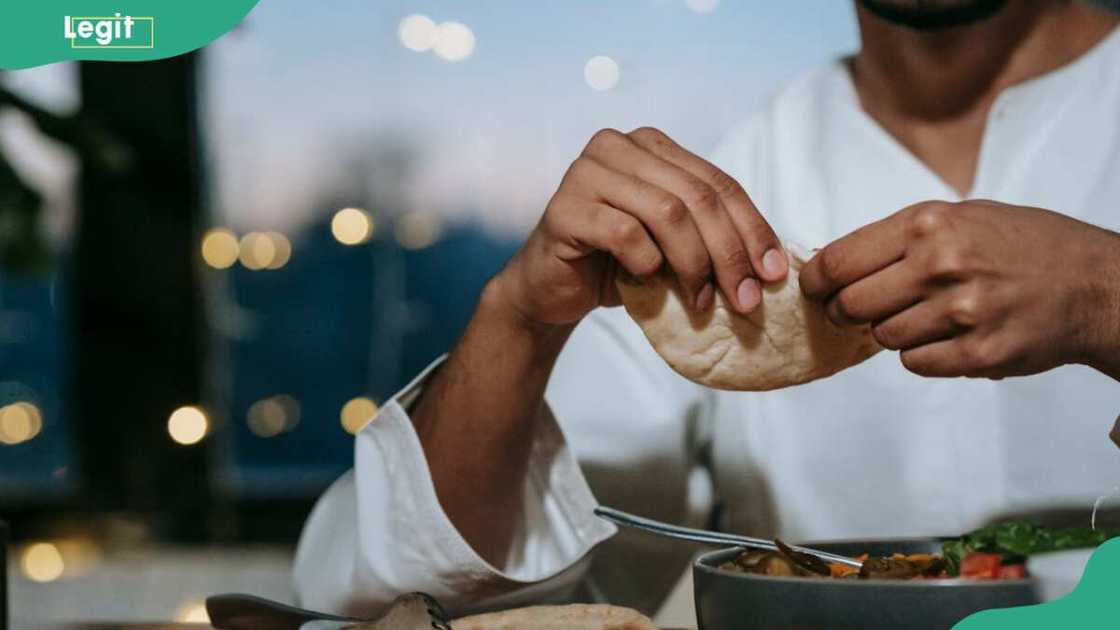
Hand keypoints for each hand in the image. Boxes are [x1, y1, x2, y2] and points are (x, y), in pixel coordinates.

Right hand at [493, 127, 787, 326]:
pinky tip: (646, 281)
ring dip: (693, 264)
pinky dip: (646, 263)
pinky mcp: (564, 207)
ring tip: (700, 302)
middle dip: (730, 252)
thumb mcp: (674, 244)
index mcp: (650, 144)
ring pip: (667, 212)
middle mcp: (617, 146)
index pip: (718, 182)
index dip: (752, 228)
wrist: (551, 289)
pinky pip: (625, 233)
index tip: (775, 272)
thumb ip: (711, 235)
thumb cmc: (616, 264)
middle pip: (696, 196)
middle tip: (746, 299)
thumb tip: (772, 264)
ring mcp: (586, 172)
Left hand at [799, 200, 1119, 378]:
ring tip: (927, 314)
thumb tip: (832, 265)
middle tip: (858, 310)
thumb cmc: (1022, 246)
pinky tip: (950, 335)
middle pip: (851, 304)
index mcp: (928, 224)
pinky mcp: (978, 354)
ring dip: (892, 331)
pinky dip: (923, 354)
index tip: (814, 288)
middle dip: (847, 311)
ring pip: (882, 337)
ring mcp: (961, 312)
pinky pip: (915, 363)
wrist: (1093, 283)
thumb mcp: (959, 217)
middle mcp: (941, 265)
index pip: (838, 261)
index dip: (816, 281)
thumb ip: (897, 240)